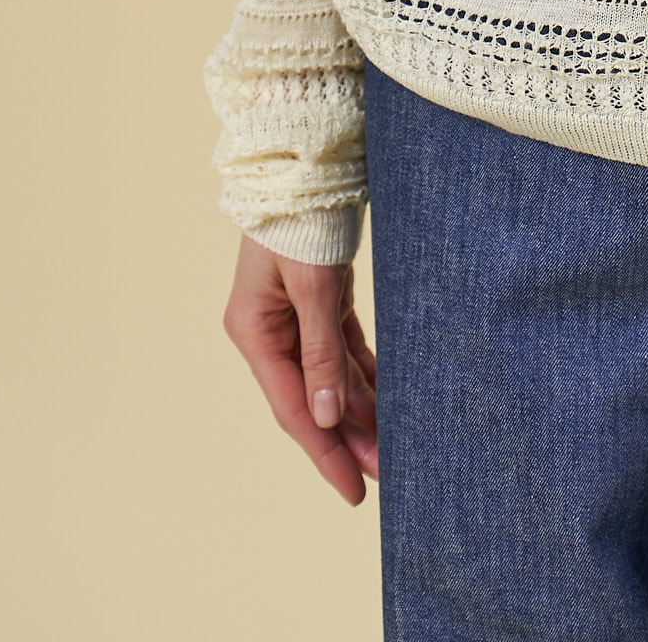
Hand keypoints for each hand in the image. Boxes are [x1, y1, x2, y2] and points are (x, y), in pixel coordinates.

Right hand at [223, 234, 378, 503]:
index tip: (354, 488)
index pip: (292, 407)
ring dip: (360, 408)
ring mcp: (293, 314)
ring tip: (393, 444)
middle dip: (349, 436)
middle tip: (387, 473)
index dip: (325, 451)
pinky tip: (388, 396)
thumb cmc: (300, 217)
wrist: (304, 159)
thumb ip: (321, 351)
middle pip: (312, 397)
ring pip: (330, 376)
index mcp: (254, 331)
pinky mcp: (318, 298)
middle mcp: (269, 329)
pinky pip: (342, 348)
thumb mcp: (312, 286)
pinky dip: (364, 371)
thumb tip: (327, 415)